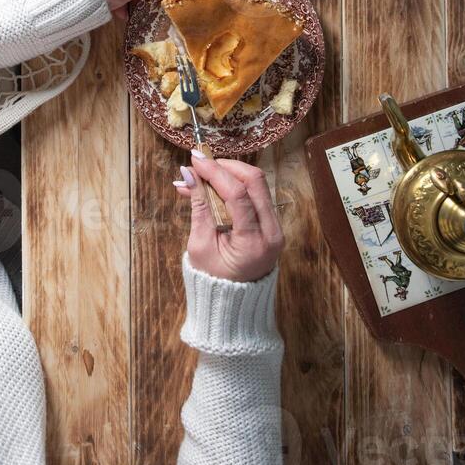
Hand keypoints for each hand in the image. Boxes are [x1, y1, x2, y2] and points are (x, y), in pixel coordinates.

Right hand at [174, 152, 284, 281]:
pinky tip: (214, 185)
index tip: (195, 160)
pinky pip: (256, 194)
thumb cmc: (212, 279)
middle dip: (226, 166)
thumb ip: (198, 207)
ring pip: (258, 184)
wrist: (233, 304)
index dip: (215, 172)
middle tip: (201, 163)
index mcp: (254, 243)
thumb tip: (188, 175)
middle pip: (255, 182)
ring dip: (230, 173)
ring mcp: (276, 227)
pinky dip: (235, 185)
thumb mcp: (199, 245)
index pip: (237, 195)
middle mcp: (273, 232)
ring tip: (203, 174)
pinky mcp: (272, 223)